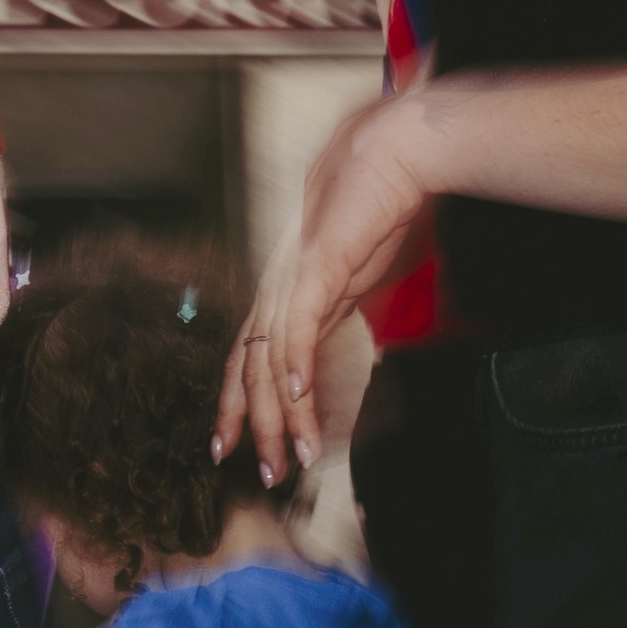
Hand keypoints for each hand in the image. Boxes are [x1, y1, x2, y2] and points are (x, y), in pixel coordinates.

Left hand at [226, 92, 431, 480]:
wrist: (393, 155)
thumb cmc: (382, 207)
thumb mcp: (362, 274)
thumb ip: (349, 308)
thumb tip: (361, 340)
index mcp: (287, 292)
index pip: (250, 359)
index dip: (238, 403)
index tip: (233, 446)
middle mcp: (279, 288)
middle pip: (250, 369)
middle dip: (251, 425)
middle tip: (261, 472)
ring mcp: (293, 277)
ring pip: (273, 360)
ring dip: (281, 413)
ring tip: (289, 456)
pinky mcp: (318, 266)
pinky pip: (301, 324)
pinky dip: (298, 363)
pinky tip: (300, 398)